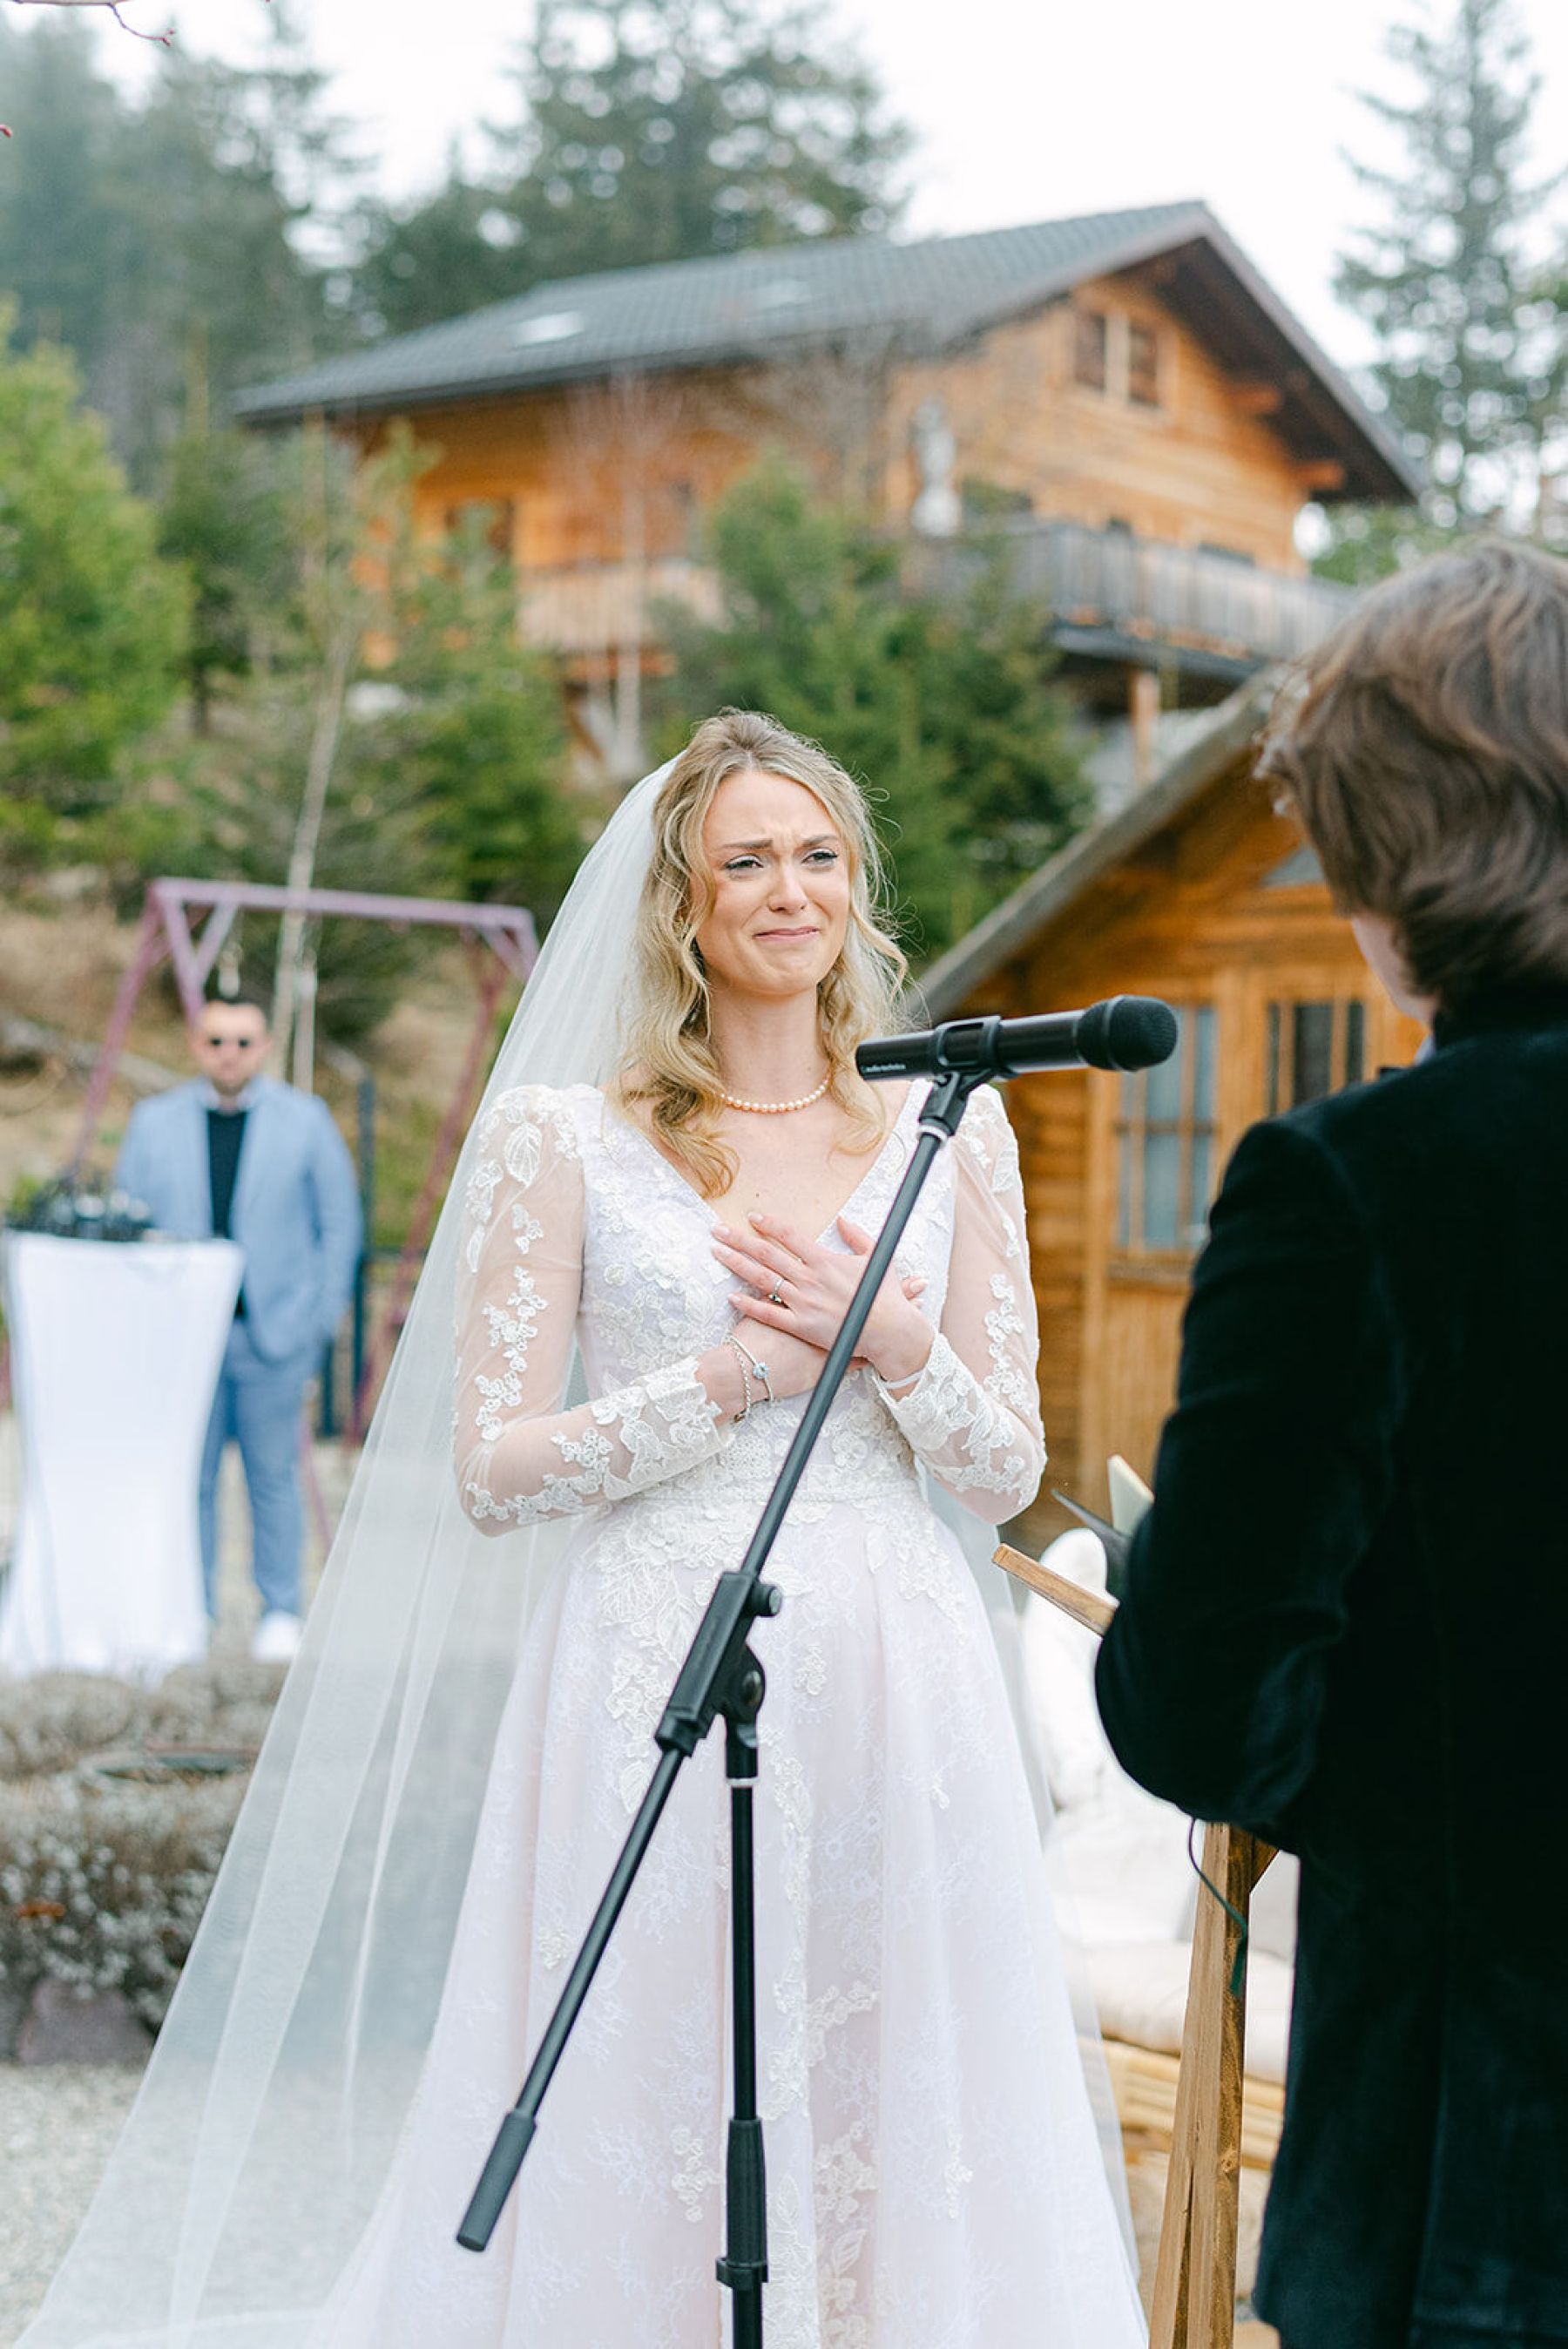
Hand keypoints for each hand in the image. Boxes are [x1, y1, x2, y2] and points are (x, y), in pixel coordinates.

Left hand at [713, 1212, 933, 1387]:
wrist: (889, 1331)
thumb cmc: (884, 1296)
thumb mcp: (877, 1257)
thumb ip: (857, 1236)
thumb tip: (842, 1219)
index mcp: (825, 1260)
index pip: (790, 1236)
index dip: (768, 1224)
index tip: (751, 1216)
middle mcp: (810, 1279)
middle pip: (767, 1254)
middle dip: (739, 1240)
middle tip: (717, 1230)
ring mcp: (804, 1303)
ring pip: (763, 1279)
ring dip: (737, 1264)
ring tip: (716, 1253)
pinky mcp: (801, 1326)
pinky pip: (769, 1314)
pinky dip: (749, 1304)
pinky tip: (731, 1296)